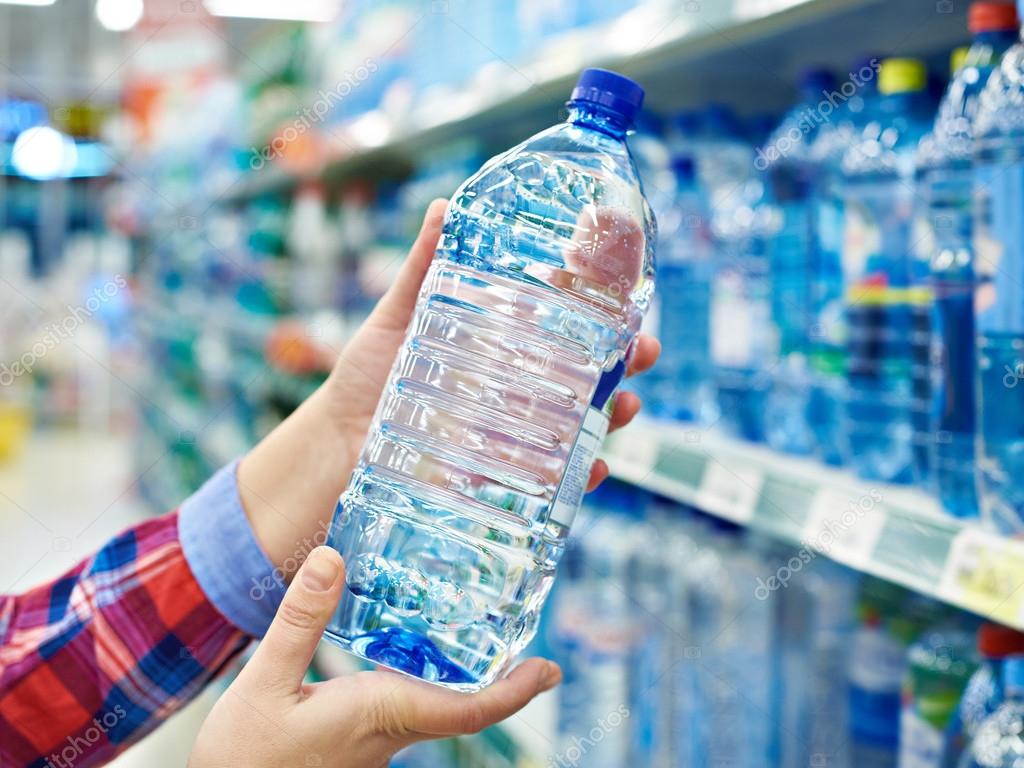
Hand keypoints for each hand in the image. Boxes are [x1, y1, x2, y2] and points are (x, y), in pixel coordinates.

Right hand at [189, 547, 559, 767]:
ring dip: (463, 676)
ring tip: (474, 630)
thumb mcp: (264, 681)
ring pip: (435, 706)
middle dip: (500, 677)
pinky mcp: (357, 742)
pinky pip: (407, 707)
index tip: (551, 670)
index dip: (515, 691)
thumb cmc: (242, 758)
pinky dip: (425, 678)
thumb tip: (333, 558)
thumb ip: (300, 621)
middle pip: (462, 705)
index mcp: (380, 715)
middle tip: (527, 643)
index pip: (468, 710)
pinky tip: (408, 651)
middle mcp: (388, 732)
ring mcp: (375, 742)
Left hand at [238, 200, 659, 575]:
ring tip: (624, 407)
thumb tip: (444, 206)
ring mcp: (513, 434)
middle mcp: (516, 390)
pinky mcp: (501, 477)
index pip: (564, 327)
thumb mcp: (397, 316)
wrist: (337, 443)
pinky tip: (592, 468)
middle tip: (643, 353)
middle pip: (588, 375)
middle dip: (626, 364)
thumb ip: (422, 267)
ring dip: (613, 416)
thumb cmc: (367, 376)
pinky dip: (578, 476)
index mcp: (500, 347)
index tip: (630, 298)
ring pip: (581, 425)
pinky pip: (552, 481)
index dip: (603, 314)